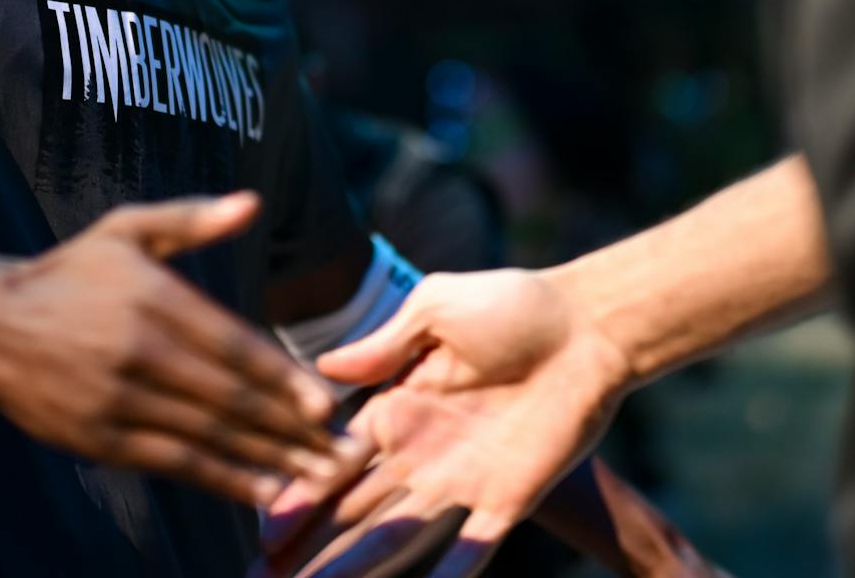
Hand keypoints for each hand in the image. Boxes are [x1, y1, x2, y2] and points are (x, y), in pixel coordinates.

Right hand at [0, 191, 346, 506]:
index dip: (283, 379)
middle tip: (342, 451)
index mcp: (154, 299)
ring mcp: (119, 401)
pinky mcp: (100, 439)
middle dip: (292, 429)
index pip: (234, 346)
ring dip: (270, 460)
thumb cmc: (70, 272)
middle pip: (231, 398)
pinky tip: (262, 490)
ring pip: (209, 436)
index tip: (326, 405)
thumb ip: (191, 219)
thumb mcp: (127, 229)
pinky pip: (173, 463)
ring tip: (318, 477)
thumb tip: (252, 203)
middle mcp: (140, 353)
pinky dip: (222, 479)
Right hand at [255, 267, 633, 577]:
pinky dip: (445, 576)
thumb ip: (383, 345)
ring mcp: (462, 482)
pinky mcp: (507, 500)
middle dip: (309, 549)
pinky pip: (469, 550)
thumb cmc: (513, 305)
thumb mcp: (436, 308)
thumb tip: (321, 366)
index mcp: (397, 407)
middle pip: (352, 512)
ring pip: (396, 538)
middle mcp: (421, 453)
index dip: (299, 494)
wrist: (589, 325)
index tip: (265, 529)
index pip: (335, 461)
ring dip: (355, 570)